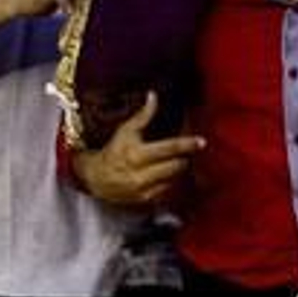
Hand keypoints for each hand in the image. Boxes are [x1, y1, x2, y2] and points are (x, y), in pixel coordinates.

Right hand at [71, 94, 204, 207]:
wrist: (96, 178)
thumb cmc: (112, 151)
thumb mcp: (125, 131)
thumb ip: (143, 115)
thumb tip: (153, 96)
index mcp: (137, 154)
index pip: (169, 148)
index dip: (187, 144)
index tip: (201, 141)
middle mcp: (142, 174)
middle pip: (177, 166)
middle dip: (185, 157)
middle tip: (190, 150)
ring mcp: (145, 189)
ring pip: (175, 179)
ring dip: (180, 169)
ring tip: (179, 160)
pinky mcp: (147, 200)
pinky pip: (168, 190)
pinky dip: (172, 181)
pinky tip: (168, 173)